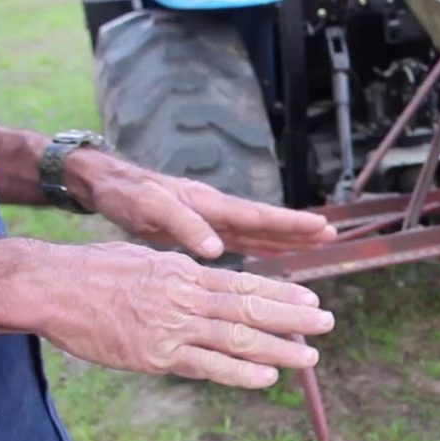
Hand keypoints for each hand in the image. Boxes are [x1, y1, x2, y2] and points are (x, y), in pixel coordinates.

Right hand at [25, 240, 334, 388]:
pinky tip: (268, 377)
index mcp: (186, 272)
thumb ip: (180, 275)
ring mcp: (174, 327)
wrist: (51, 286)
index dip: (282, 291)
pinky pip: (208, 366)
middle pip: (253, 308)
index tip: (311, 296)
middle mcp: (188, 297)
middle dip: (294, 316)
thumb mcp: (146, 261)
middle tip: (328, 322)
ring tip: (310, 355)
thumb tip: (205, 278)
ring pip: (239, 338)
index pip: (246, 283)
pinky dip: (242, 372)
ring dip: (280, 348)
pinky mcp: (156, 356)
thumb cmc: (94, 271)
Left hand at [65, 150, 336, 258]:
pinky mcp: (202, 230)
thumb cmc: (126, 194)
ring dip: (287, 239)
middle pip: (266, 222)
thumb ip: (184, 226)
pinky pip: (240, 239)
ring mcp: (212, 219)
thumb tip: (217, 250)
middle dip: (299, 229)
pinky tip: (277, 255)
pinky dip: (262, 247)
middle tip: (334, 234)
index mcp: (209, 204)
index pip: (258, 215)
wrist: (105, 186)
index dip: (290, 223)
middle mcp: (217, 210)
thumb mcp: (149, 209)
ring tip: (318, 243)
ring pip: (257, 231)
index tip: (320, 226)